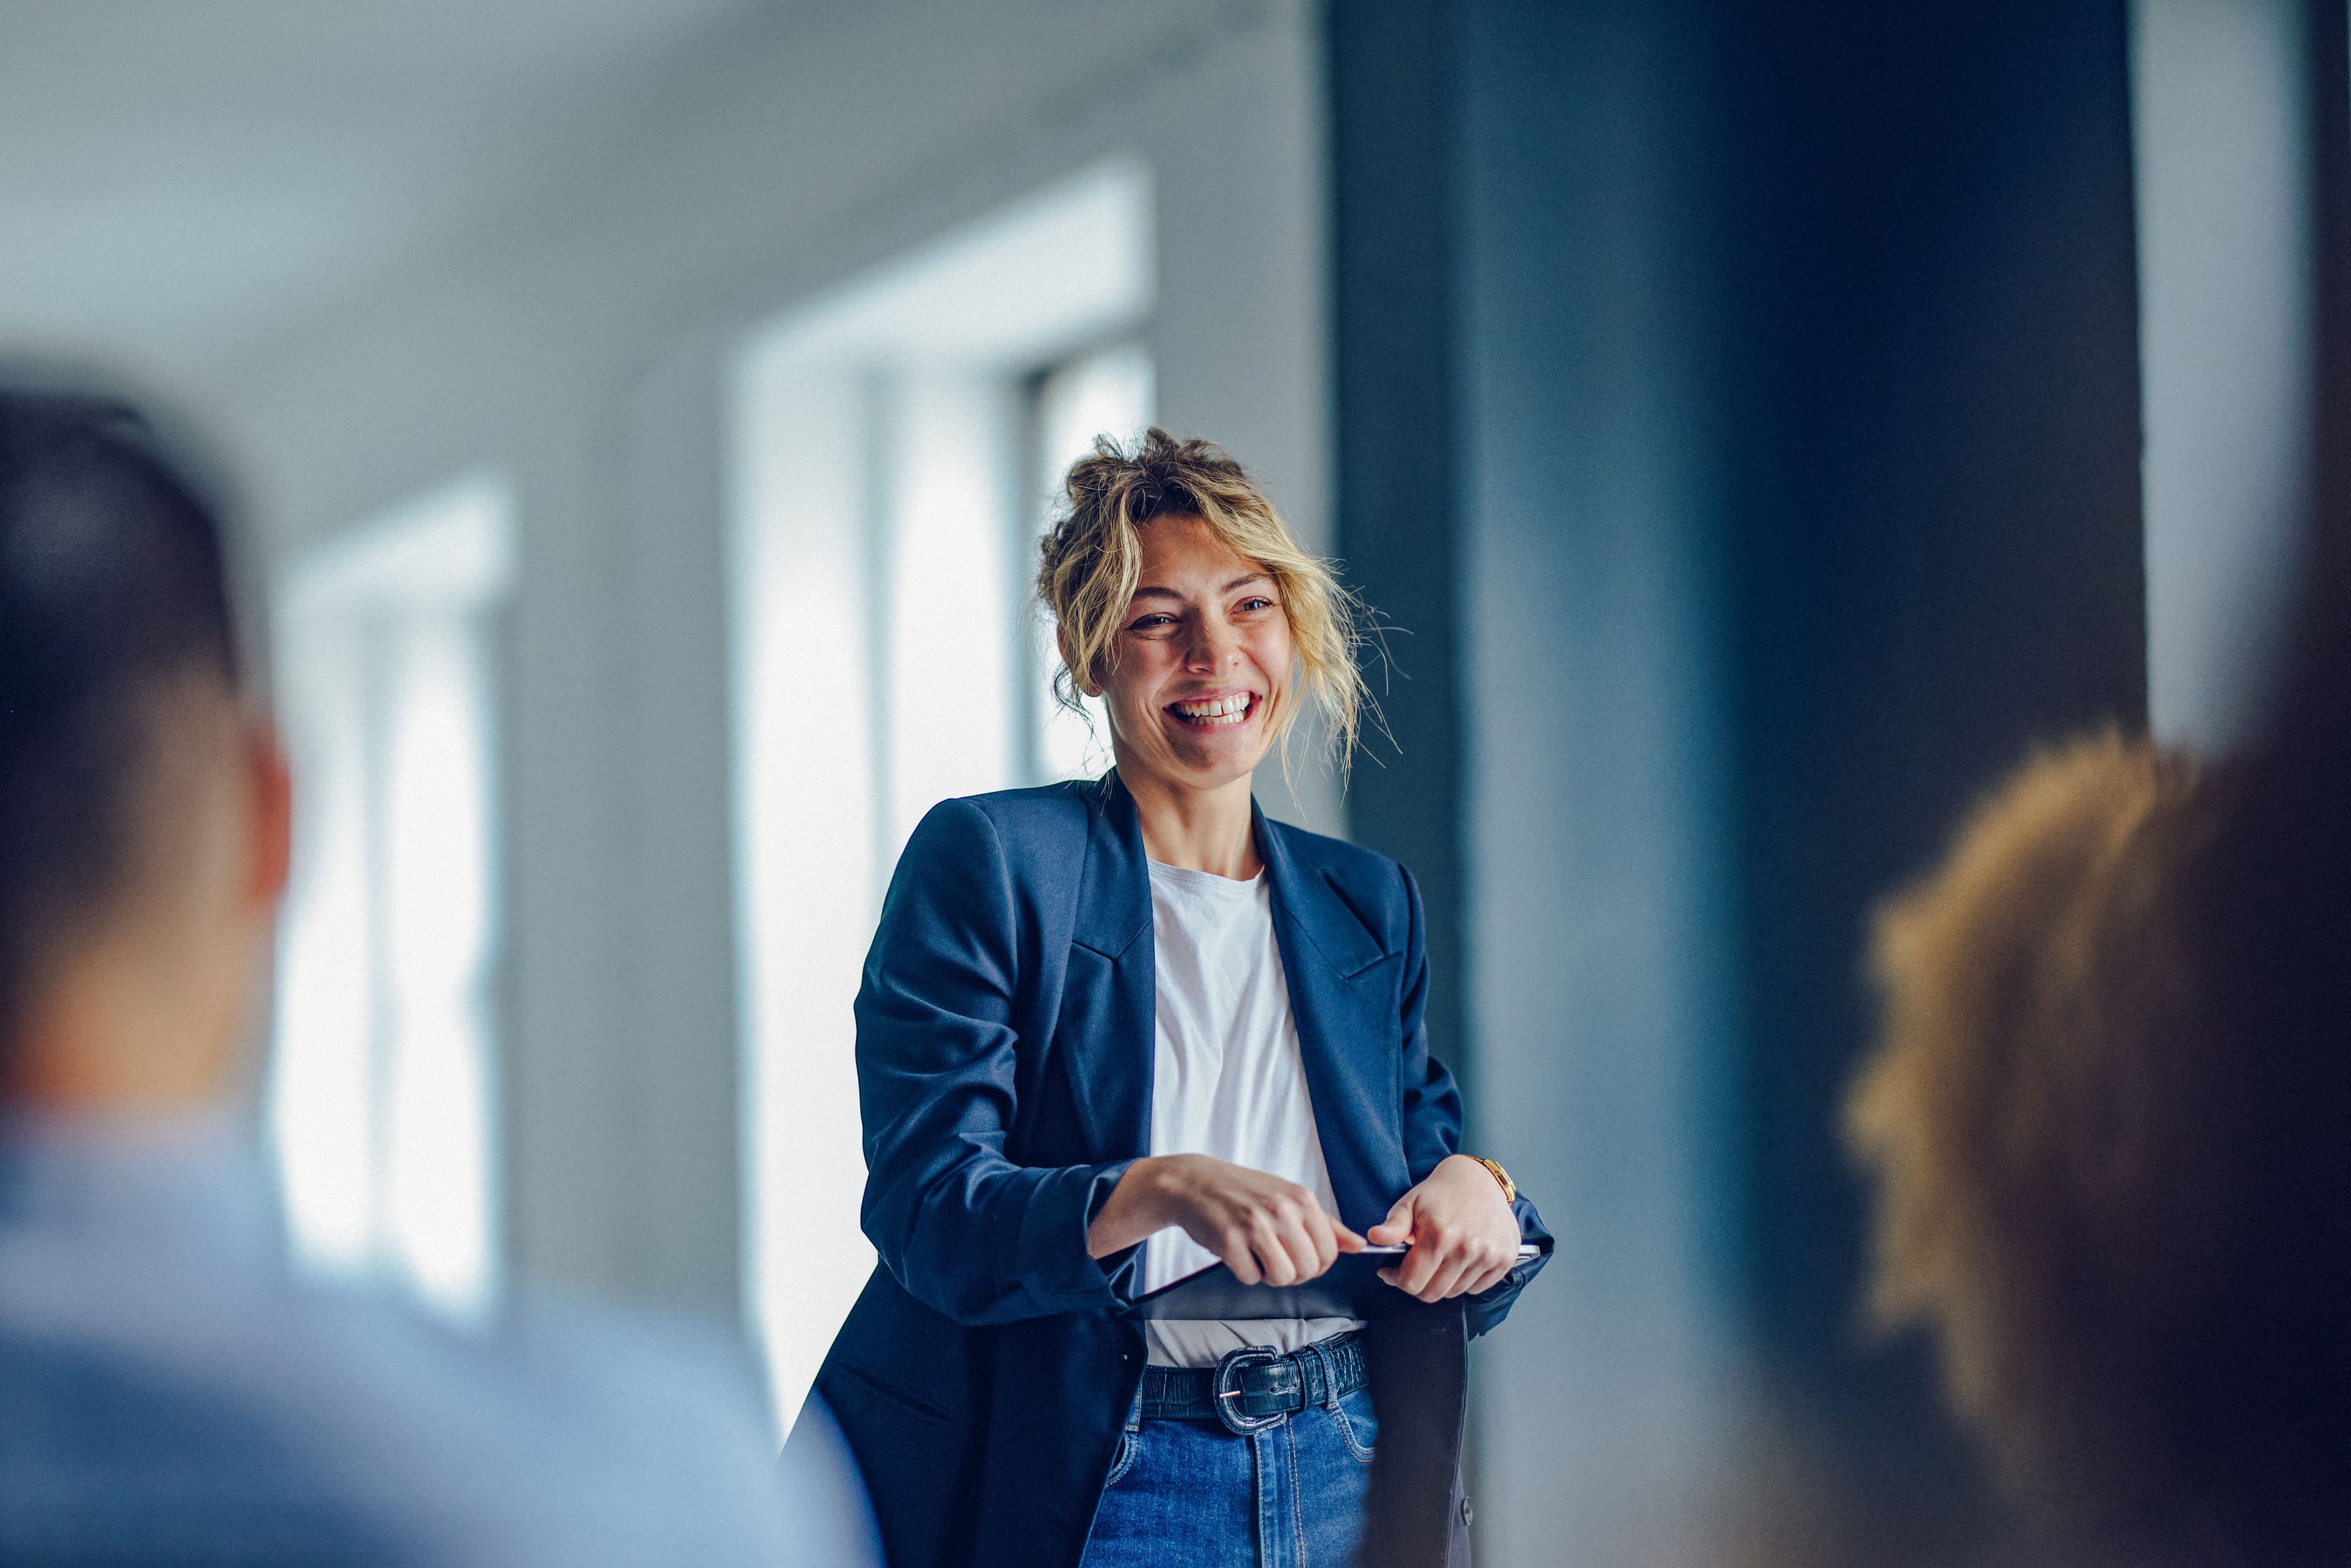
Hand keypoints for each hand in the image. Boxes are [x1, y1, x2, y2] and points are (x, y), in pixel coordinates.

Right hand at [1087, 1154, 1364, 1285]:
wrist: (1194, 1183)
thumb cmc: (1244, 1191)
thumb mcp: (1288, 1198)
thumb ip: (1326, 1224)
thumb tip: (1358, 1245)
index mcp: (1301, 1199)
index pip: (1330, 1252)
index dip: (1316, 1265)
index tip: (1299, 1258)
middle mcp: (1281, 1210)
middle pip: (1308, 1269)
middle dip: (1293, 1273)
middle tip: (1273, 1257)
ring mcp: (1255, 1225)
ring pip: (1282, 1278)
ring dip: (1268, 1275)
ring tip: (1256, 1254)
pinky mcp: (1229, 1241)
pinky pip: (1250, 1278)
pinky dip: (1243, 1271)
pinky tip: (1235, 1250)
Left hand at [1367, 1154, 1520, 1301]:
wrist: (1479, 1179)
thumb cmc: (1441, 1192)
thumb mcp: (1410, 1203)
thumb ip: (1392, 1226)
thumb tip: (1374, 1238)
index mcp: (1440, 1235)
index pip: (1412, 1282)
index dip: (1397, 1280)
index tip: (1392, 1272)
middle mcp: (1467, 1248)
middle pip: (1433, 1293)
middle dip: (1417, 1285)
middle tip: (1414, 1268)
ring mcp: (1489, 1255)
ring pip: (1455, 1293)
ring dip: (1441, 1283)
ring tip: (1438, 1260)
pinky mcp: (1505, 1259)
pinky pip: (1477, 1288)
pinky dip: (1465, 1282)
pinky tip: (1459, 1261)